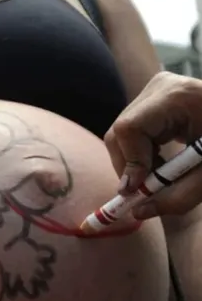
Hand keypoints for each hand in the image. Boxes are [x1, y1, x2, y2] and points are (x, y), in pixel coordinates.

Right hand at [104, 71, 201, 218]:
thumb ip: (179, 197)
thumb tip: (137, 213)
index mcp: (179, 97)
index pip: (130, 128)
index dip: (130, 162)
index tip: (138, 190)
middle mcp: (161, 87)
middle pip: (121, 132)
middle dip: (129, 166)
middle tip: (147, 188)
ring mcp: (155, 90)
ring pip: (121, 134)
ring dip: (134, 162)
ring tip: (159, 174)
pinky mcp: (153, 98)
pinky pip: (131, 130)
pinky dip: (140, 153)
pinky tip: (160, 160)